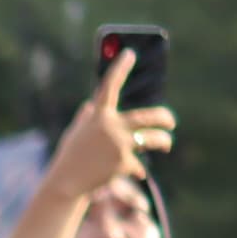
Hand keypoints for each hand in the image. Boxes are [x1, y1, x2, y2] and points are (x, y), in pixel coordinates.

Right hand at [46, 48, 170, 198]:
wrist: (66, 184)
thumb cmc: (69, 159)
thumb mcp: (74, 134)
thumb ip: (84, 119)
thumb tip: (88, 106)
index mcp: (98, 116)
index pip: (110, 86)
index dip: (120, 68)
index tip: (130, 54)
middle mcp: (111, 126)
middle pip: (149, 116)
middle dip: (165, 118)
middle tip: (170, 122)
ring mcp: (119, 144)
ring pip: (153, 139)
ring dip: (164, 142)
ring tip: (166, 145)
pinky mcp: (123, 163)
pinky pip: (139, 165)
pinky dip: (138, 170)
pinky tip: (136, 174)